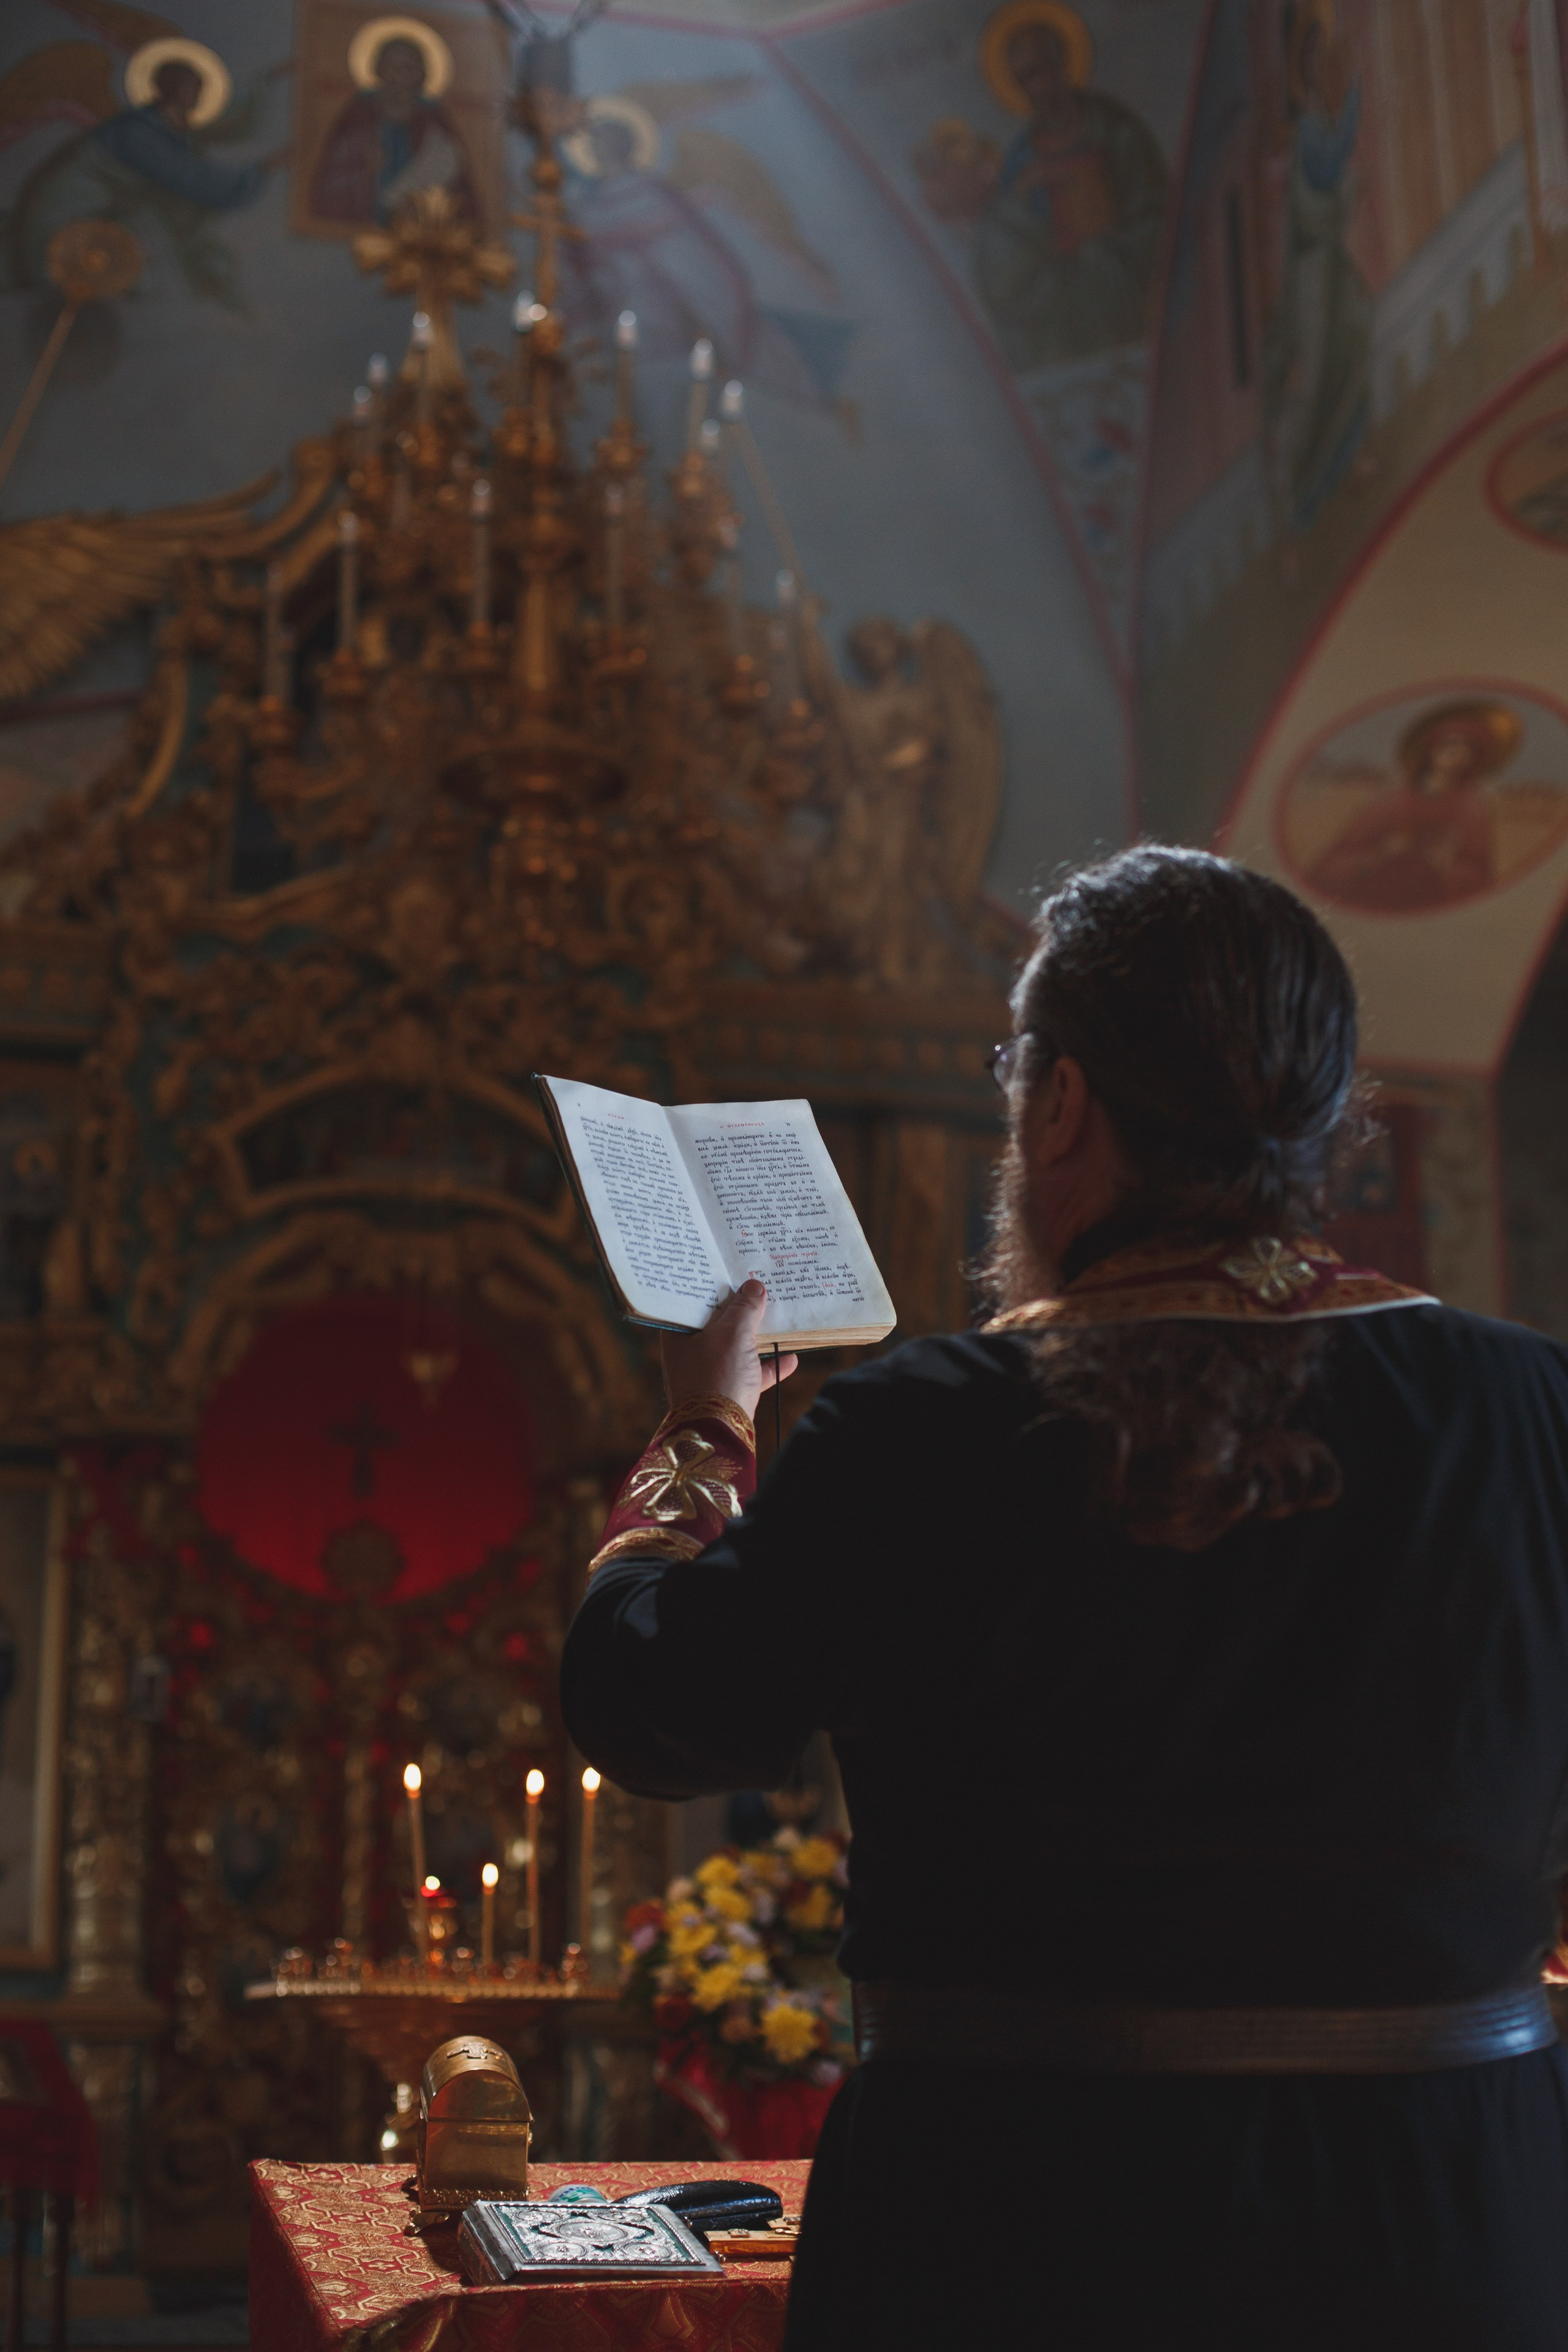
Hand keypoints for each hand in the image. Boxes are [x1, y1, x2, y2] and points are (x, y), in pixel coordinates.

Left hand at [661, 1279, 797, 1423]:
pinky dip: (768, 1366)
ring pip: (735, 1349)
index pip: (693, 1303)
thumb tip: (754, 1286)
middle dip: (740, 1311)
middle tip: (758, 1289)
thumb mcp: (732, 1334)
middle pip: (717, 1325)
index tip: (730, 1273)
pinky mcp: (726, 1394)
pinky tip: (790, 1359)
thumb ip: (745, 1308)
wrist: (719, 1432)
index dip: (712, 1288)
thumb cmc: (717, 1376)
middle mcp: (689, 1354)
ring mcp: (707, 1375)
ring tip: (776, 1319)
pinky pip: (750, 1374)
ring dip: (756, 1338)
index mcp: (679, 1335)